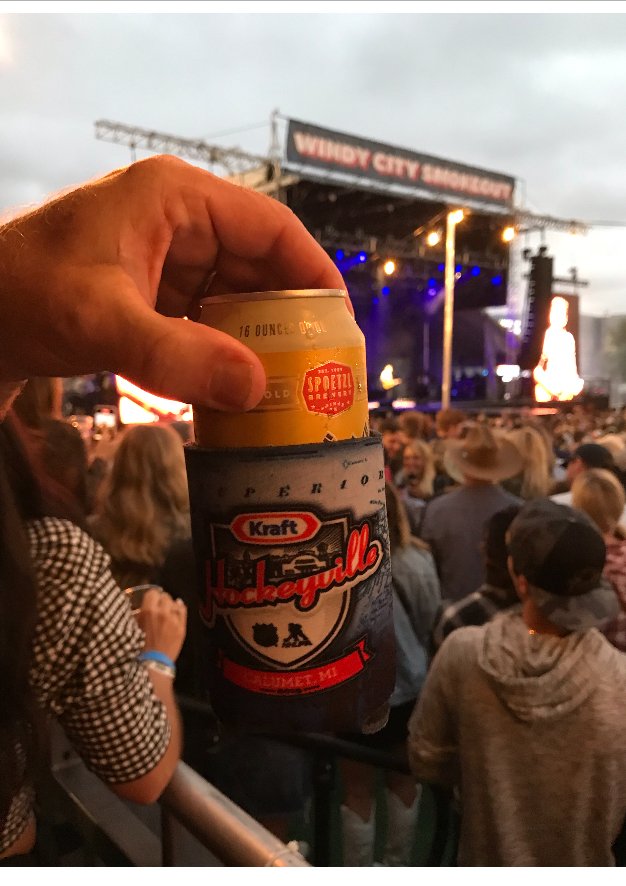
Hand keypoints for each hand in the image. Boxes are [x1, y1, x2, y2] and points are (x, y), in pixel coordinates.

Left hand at [0, 155, 345, 410]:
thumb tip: (255, 388)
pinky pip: (207, 321)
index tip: (341, 323)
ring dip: (258, 340)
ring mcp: (165, 259)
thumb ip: (177, 357)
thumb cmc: (21, 294)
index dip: (314, 273)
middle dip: (290, 318)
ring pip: (235, 298)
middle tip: (319, 369)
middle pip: (259, 267)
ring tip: (288, 385)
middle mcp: (178, 221)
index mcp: (176, 198)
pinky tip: (238, 386)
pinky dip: (225, 352)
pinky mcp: (153, 293)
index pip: (270, 227)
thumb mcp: (102, 323)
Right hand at [136, 587, 186, 661]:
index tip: (151, 602)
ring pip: (174, 602)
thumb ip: (139, 613)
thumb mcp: (134, 627)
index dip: (151, 597)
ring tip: (166, 613)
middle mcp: (162, 612)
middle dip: (161, 602)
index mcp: (148, 611)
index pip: (152, 592)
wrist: (153, 662)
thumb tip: (143, 605)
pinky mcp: (182, 626)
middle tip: (158, 609)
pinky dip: (180, 608)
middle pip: (165, 596)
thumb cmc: (140, 646)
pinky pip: (183, 610)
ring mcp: (174, 619)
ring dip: (170, 606)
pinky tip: (176, 610)